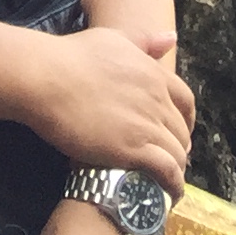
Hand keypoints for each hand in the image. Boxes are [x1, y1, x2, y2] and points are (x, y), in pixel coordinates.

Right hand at [21, 25, 193, 186]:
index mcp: (152, 73)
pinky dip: (172, 184)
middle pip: (181, 130)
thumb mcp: (113, 39)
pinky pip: (167, 171)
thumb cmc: (73, 56)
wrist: (48, 78)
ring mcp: (146, 124)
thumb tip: (171, 39)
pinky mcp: (134, 149)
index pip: (185, 100)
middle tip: (166, 160)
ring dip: (176, 169)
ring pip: (177, 153)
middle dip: (178, 147)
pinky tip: (166, 195)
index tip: (180, 132)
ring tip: (165, 182)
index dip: (186, 119)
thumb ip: (144, 41)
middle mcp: (156, 98)